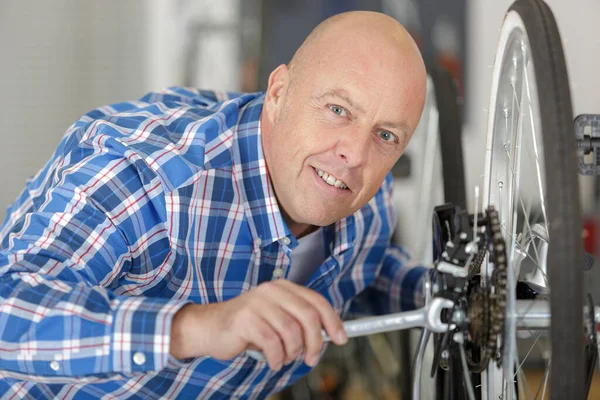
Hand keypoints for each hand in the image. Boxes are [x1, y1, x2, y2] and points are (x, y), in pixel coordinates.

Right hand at [169, 279, 346, 370]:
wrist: (211, 327)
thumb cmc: (250, 326)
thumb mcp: (278, 319)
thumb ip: (301, 322)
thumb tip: (332, 335)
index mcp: (283, 287)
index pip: (316, 302)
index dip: (332, 321)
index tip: (341, 339)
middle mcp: (272, 291)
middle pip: (308, 317)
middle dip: (315, 343)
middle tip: (311, 359)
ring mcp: (257, 303)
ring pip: (291, 333)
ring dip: (292, 353)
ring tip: (283, 358)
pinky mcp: (245, 320)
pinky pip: (273, 344)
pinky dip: (276, 358)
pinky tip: (272, 361)